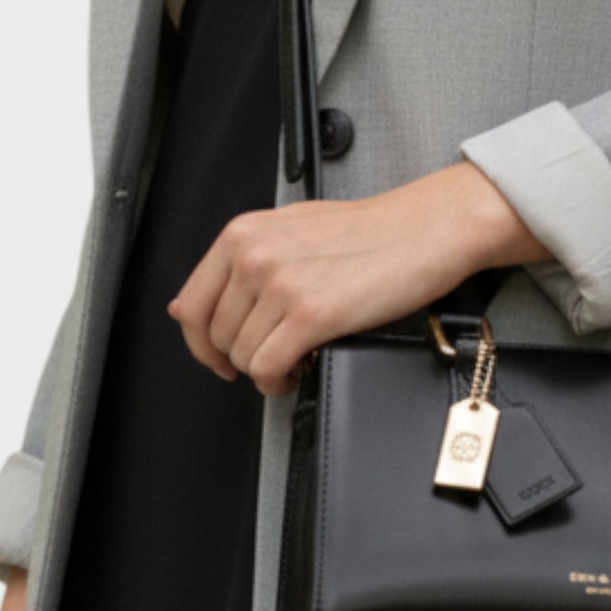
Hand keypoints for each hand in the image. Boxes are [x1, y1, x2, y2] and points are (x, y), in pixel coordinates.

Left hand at [166, 160, 539, 393]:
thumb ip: (240, 264)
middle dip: (243, 358)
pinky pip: (269, 368)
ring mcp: (280, 284)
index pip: (191, 306)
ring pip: (243, 358)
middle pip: (218, 338)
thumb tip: (186, 305)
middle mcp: (254, 256)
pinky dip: (280, 380)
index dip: (202, 345)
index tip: (220, 356)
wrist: (425, 229)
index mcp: (243, 234)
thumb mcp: (290, 230)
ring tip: (296, 357)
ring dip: (267, 370)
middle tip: (275, 356)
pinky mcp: (311, 314)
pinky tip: (300, 369)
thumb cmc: (370, 230)